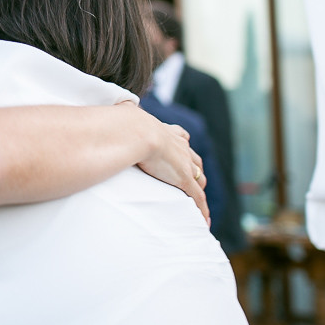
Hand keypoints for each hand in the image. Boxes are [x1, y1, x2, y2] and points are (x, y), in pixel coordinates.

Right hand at [121, 101, 208, 223]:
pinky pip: (197, 198)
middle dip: (196, 169)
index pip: (181, 138)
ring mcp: (184, 164)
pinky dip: (202, 210)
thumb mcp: (128, 115)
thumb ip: (126, 110)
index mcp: (167, 132)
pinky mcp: (184, 179)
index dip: (182, 146)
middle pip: (195, 160)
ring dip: (199, 189)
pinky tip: (204, 222)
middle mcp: (180, 147)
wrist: (137, 131)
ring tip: (198, 202)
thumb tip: (119, 103)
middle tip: (194, 179)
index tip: (183, 149)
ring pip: (199, 179)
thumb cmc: (128, 124)